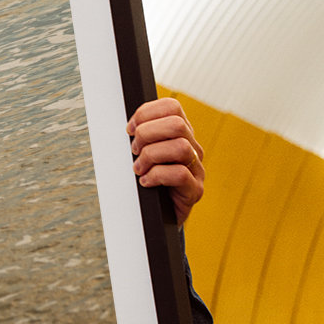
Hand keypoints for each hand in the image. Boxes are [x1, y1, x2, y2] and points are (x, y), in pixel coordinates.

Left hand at [127, 97, 204, 224]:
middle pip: (177, 124)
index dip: (146, 113)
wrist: (158, 216)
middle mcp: (192, 148)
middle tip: (134, 150)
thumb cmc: (148, 181)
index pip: (171, 107)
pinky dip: (156, 176)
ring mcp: (196, 169)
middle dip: (147, 134)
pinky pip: (180, 174)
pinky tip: (145, 182)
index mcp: (180, 134)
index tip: (130, 129)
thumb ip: (140, 137)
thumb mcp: (142, 154)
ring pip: (180, 147)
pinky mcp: (195, 190)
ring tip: (139, 168)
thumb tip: (127, 127)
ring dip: (151, 156)